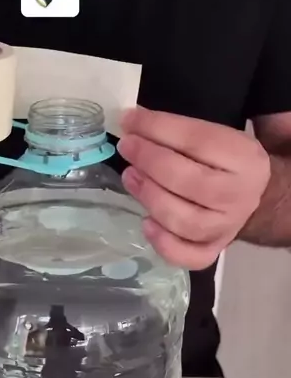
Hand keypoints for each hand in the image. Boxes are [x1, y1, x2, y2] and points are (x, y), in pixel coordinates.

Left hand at [118, 107, 270, 269]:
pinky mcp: (213, 250)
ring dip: (150, 198)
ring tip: (131, 177)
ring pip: (185, 221)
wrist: (249, 197)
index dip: (158, 128)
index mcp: (244, 158)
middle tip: (127, 147)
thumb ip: (178, 131)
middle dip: (151, 162)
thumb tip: (131, 122)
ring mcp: (227, 228)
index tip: (129, 120)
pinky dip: (163, 243)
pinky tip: (146, 223)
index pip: (198, 140)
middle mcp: (239, 196)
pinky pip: (188, 257)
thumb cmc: (222, 162)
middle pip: (191, 182)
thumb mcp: (213, 136)